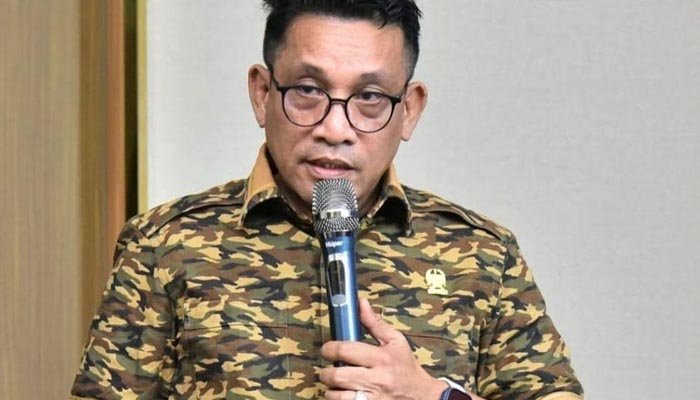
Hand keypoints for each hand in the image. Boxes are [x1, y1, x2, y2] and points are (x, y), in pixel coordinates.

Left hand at [319, 298, 447, 399]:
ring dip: (330, 390)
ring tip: (335, 385)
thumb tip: (360, 303)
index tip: (327, 349)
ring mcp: (372, 399)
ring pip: (336, 395)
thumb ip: (374, 323)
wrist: (422, 397)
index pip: (345, 350)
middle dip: (325, 373)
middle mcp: (376, 379)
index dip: (329, 348)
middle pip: (336, 376)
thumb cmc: (406, 367)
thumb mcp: (395, 341)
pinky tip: (343, 395)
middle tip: (328, 371)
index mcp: (381, 358)